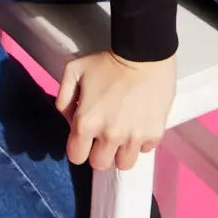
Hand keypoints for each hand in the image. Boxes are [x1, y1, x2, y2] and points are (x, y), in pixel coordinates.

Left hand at [55, 48, 176, 170]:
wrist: (144, 53)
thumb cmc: (107, 61)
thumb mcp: (74, 70)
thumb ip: (63, 97)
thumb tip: (69, 120)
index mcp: (87, 122)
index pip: (76, 157)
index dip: (78, 148)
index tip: (85, 139)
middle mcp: (109, 135)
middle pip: (100, 164)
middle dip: (100, 152)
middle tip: (105, 135)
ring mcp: (134, 137)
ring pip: (124, 163)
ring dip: (121, 151)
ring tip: (123, 134)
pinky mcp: (154, 134)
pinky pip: (145, 149)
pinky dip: (142, 140)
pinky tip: (139, 122)